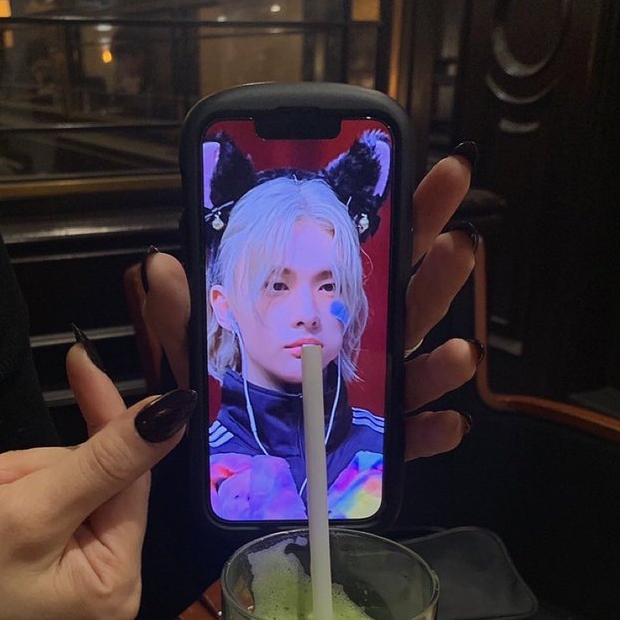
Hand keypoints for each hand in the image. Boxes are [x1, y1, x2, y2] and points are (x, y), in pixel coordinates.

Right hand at [0, 350, 195, 619]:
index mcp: (118, 580)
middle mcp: (113, 578)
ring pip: (68, 479)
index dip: (107, 419)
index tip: (82, 362)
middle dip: (36, 469)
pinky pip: (49, 496)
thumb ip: (106, 458)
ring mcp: (83, 567)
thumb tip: (176, 413)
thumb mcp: (32, 506)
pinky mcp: (55, 552)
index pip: (130, 477)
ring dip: (16, 476)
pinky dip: (11, 487)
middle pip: (97, 478)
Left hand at [142, 148, 480, 460]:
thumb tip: (160, 266)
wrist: (247, 447)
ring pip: (422, 366)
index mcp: (337, 299)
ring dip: (445, 358)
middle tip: (458, 240)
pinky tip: (444, 424)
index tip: (440, 172)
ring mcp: (383, 389)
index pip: (381, 246)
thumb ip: (184, 308)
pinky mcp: (383, 441)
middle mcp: (371, 338)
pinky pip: (411, 437)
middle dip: (442, 268)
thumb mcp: (202, 342)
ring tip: (459, 350)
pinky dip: (431, 432)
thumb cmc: (240, 379)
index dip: (413, 209)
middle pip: (416, 298)